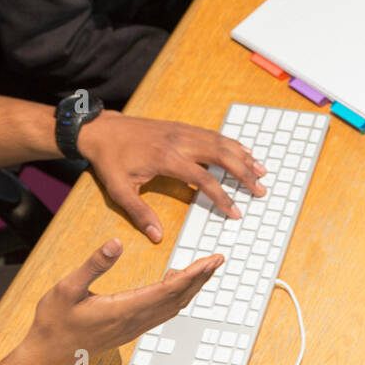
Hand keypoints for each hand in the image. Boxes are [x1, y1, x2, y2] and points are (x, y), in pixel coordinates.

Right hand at [25, 239, 222, 364]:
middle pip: (178, 298)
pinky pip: (162, 312)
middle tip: (218, 260)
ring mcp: (134, 327)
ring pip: (173, 307)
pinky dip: (176, 296)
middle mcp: (135, 320)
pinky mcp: (130, 328)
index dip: (193, 274)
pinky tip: (174, 282)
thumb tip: (116, 243)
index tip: (211, 260)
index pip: (169, 290)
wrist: (48, 355)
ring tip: (204, 268)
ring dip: (191, 287)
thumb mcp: (68, 288)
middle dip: (201, 278)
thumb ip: (94, 265)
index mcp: (124, 309)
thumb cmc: (55, 322)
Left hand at [78, 112, 266, 242]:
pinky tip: (242, 150)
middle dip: (244, 173)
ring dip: (243, 156)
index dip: (222, 197)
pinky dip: (231, 143)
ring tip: (261, 171)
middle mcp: (180, 142)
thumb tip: (158, 236)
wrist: (102, 129)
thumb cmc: (110, 160)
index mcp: (167, 158)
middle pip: (221, 156)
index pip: (203, 179)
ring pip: (220, 142)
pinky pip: (212, 134)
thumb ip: (139, 213)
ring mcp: (182, 131)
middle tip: (261, 189)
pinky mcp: (181, 127)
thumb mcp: (119, 189)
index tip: (236, 212)